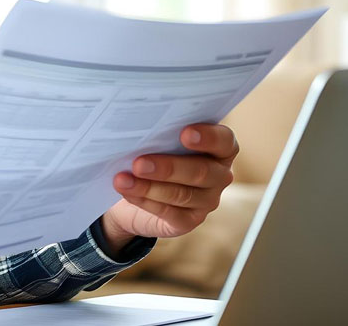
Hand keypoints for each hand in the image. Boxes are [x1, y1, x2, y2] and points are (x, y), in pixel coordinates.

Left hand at [100, 123, 237, 250]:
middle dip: (168, 167)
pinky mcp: (189, 221)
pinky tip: (127, 192)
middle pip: (201, 171)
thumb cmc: (151, 155)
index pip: (224, 141)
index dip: (208, 137)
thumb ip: (159, 134)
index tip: (185, 133)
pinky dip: (145, 201)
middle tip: (139, 163)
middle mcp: (218, 175)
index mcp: (218, 148)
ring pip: (182, 195)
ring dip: (149, 187)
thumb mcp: (156, 141)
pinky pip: (169, 213)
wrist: (131, 195)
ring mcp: (207, 200)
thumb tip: (139, 127)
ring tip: (123, 179)